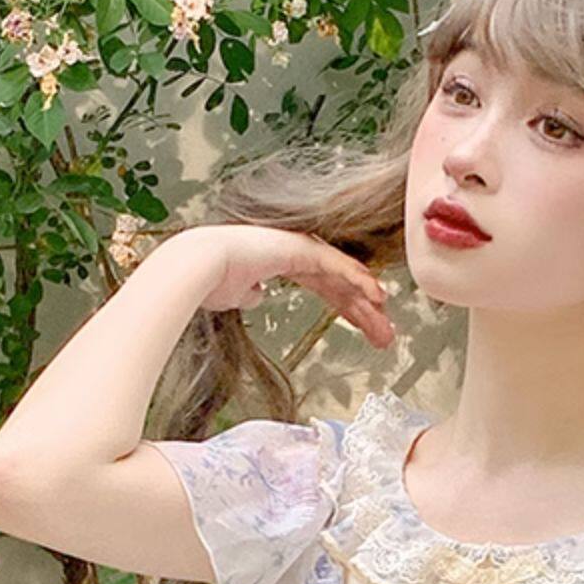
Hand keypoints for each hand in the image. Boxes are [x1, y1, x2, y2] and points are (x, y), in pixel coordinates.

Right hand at [175, 223, 394, 349]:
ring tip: (387, 328)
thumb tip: (257, 293)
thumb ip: (250, 292)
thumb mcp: (235, 294)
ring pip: (344, 278)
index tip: (364, 326)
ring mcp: (299, 247)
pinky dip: (359, 282)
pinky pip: (338, 266)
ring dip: (367, 304)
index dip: (346, 307)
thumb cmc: (206, 281)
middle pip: (340, 286)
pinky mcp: (301, 247)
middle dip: (363, 313)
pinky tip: (377, 298)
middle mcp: (295, 252)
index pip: (325, 287)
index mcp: (281, 262)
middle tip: (384, 337)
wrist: (196, 268)